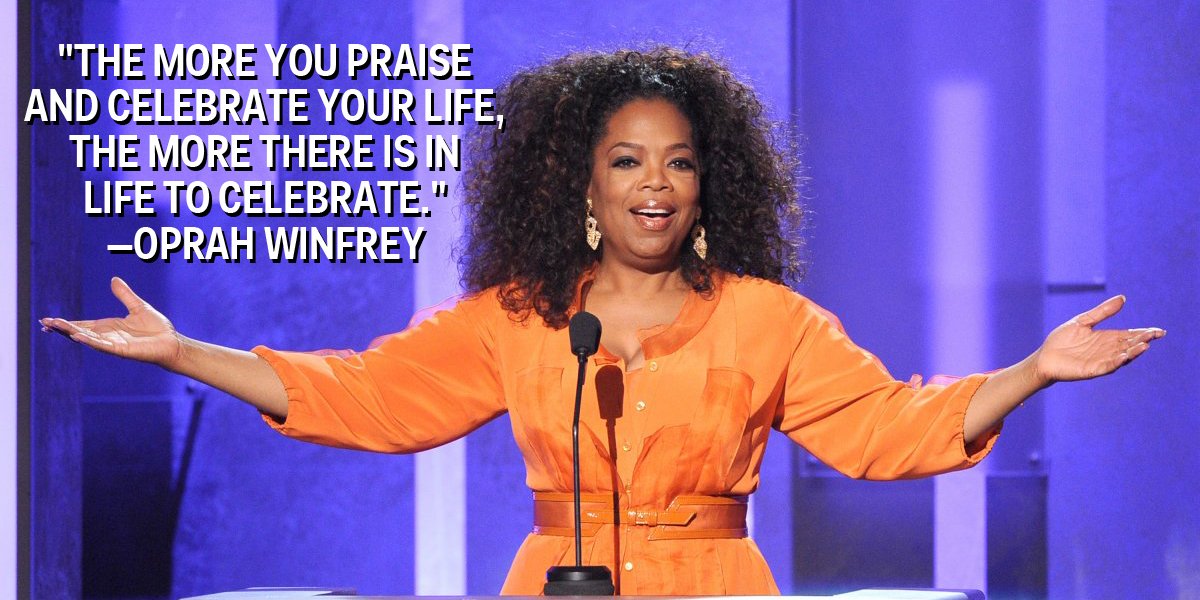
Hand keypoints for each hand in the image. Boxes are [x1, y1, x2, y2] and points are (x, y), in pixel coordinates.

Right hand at [40, 277, 182, 367]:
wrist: (172, 342)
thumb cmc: (157, 329)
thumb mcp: (138, 307)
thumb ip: (125, 295)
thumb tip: (114, 279)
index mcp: (108, 327)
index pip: (82, 324)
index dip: (66, 323)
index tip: (48, 320)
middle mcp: (108, 336)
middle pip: (80, 331)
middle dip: (63, 328)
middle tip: (45, 323)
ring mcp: (114, 344)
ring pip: (88, 338)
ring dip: (71, 333)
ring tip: (56, 327)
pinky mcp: (123, 350)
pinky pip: (103, 346)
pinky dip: (90, 341)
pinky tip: (78, 336)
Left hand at [1033, 295, 1164, 384]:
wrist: (1044, 357)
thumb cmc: (1062, 340)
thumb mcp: (1082, 321)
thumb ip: (1102, 312)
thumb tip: (1123, 298)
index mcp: (1106, 338)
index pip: (1129, 335)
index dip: (1144, 333)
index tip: (1158, 330)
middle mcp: (1107, 350)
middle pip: (1129, 345)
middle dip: (1142, 340)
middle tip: (1155, 335)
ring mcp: (1100, 361)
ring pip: (1122, 356)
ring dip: (1133, 352)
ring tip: (1145, 345)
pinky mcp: (1091, 370)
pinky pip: (1107, 366)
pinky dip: (1116, 362)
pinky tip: (1124, 356)